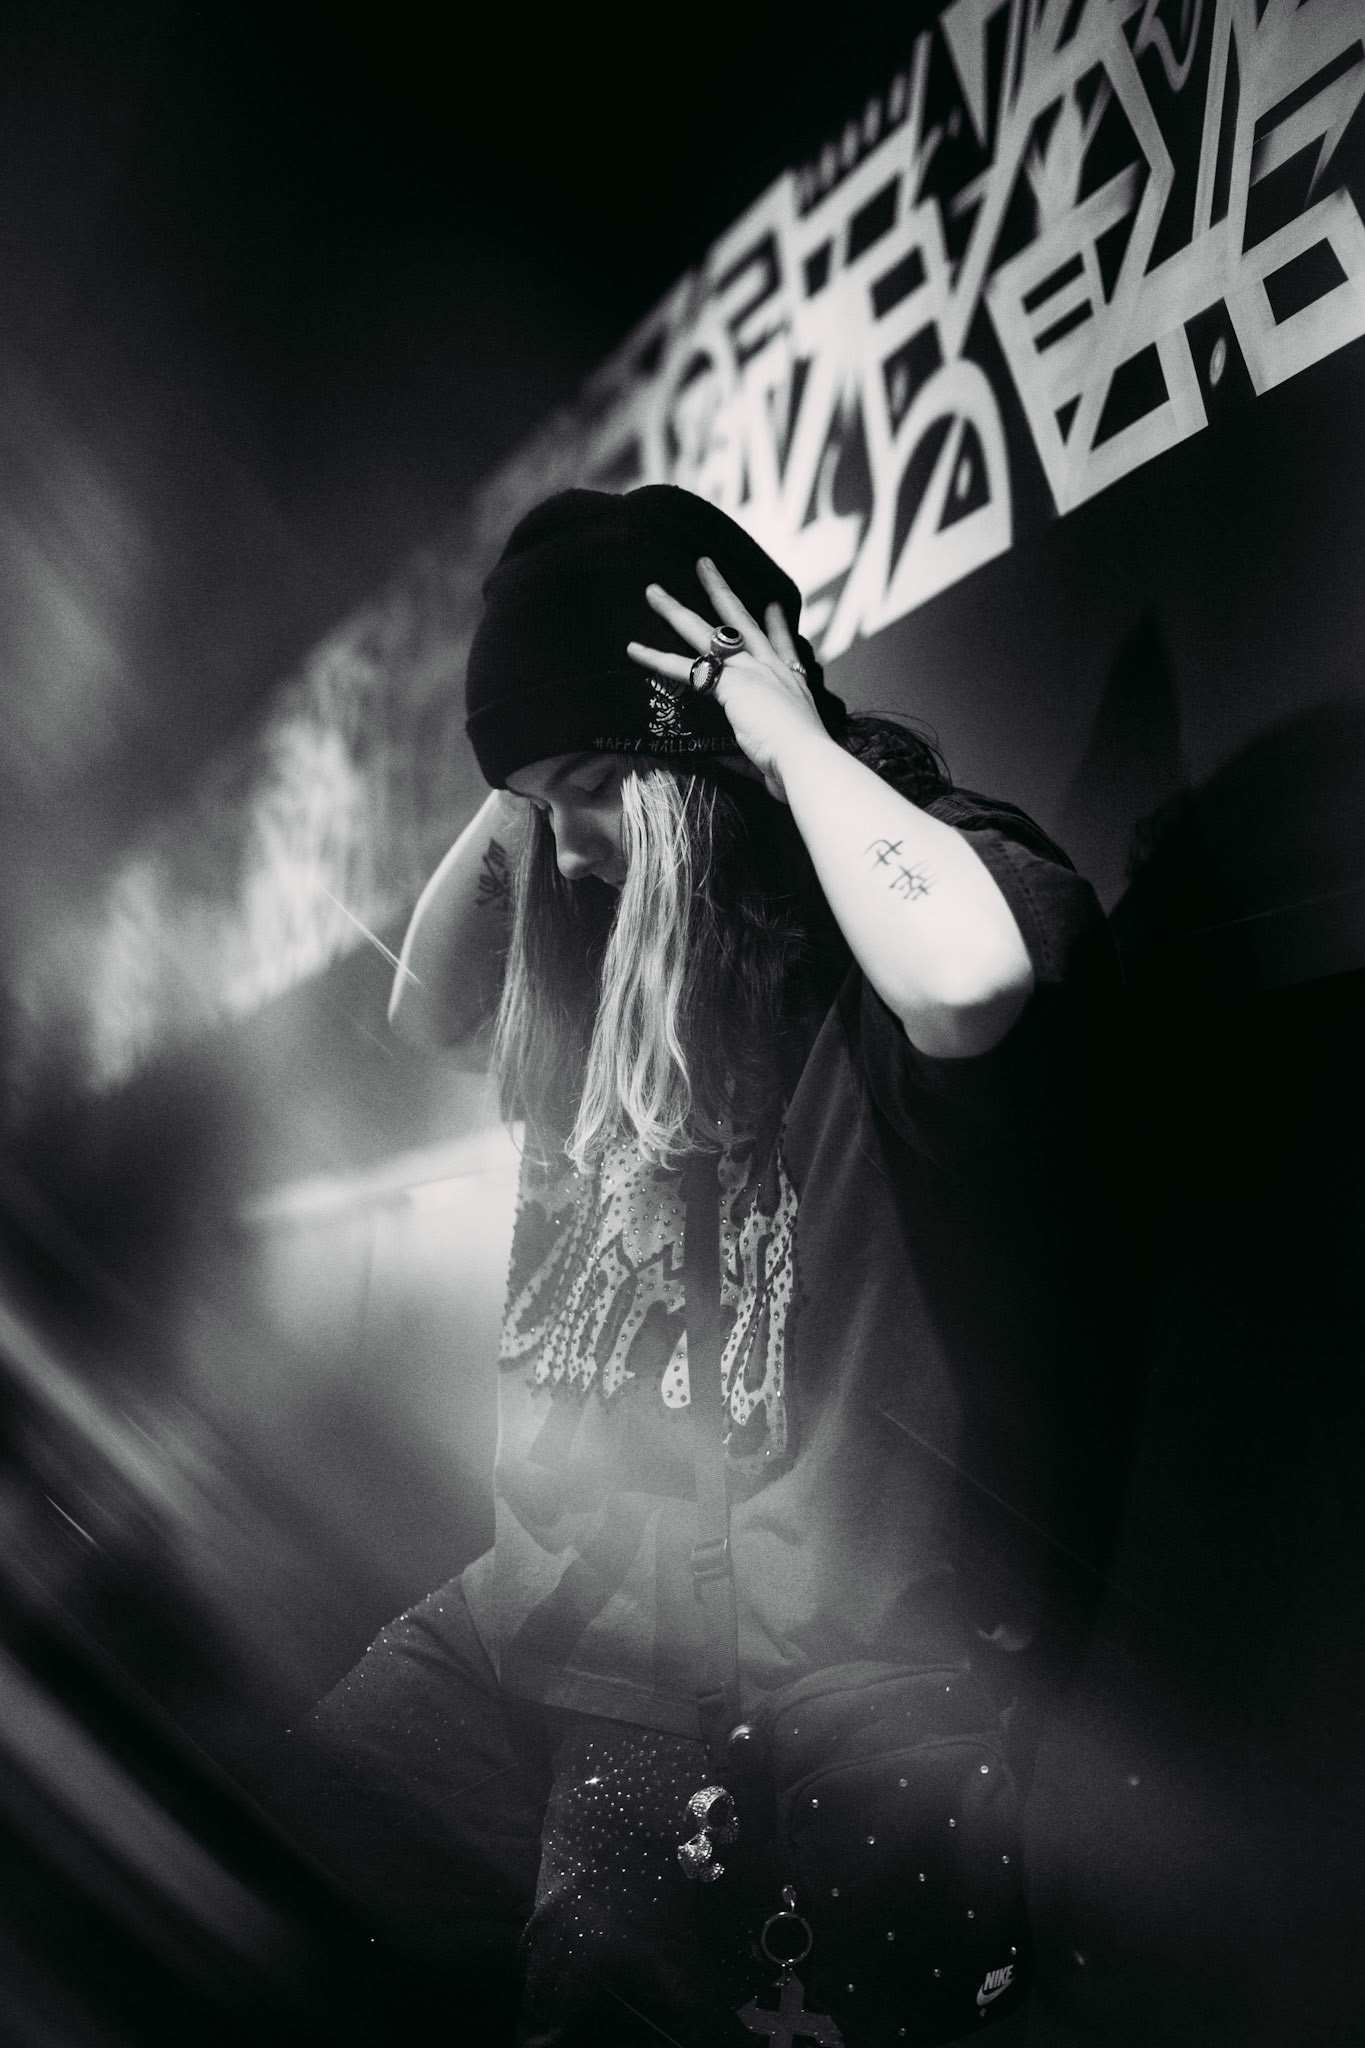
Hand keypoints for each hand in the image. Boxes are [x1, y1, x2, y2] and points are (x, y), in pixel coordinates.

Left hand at [625, 556, 828, 801]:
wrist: (806, 760)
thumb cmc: (798, 767)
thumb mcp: (782, 754)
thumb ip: (761, 756)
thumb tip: (755, 773)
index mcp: (791, 683)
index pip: (783, 645)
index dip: (776, 625)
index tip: (771, 606)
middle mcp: (771, 668)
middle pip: (741, 620)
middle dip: (720, 590)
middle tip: (704, 564)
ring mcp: (749, 670)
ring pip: (705, 631)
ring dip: (675, 610)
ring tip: (653, 591)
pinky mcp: (728, 682)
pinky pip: (683, 667)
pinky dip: (655, 659)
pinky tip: (632, 649)